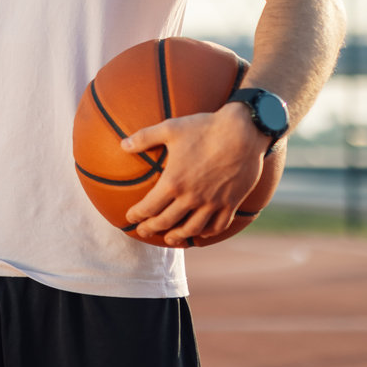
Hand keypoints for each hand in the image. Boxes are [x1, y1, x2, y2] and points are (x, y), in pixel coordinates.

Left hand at [120, 103, 265, 245]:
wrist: (244, 131)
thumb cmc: (205, 127)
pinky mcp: (231, 203)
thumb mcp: (170, 128)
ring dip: (177, 236)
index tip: (130, 217)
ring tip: (169, 239)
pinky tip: (201, 232)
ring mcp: (213, 203)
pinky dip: (206, 232)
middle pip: (166, 222)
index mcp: (173, 182)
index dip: (137, 215)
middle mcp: (192, 197)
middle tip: (143, 231)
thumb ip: (144, 137)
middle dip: (151, 228)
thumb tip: (122, 144)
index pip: (149, 207)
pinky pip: (218, 225)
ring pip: (191, 228)